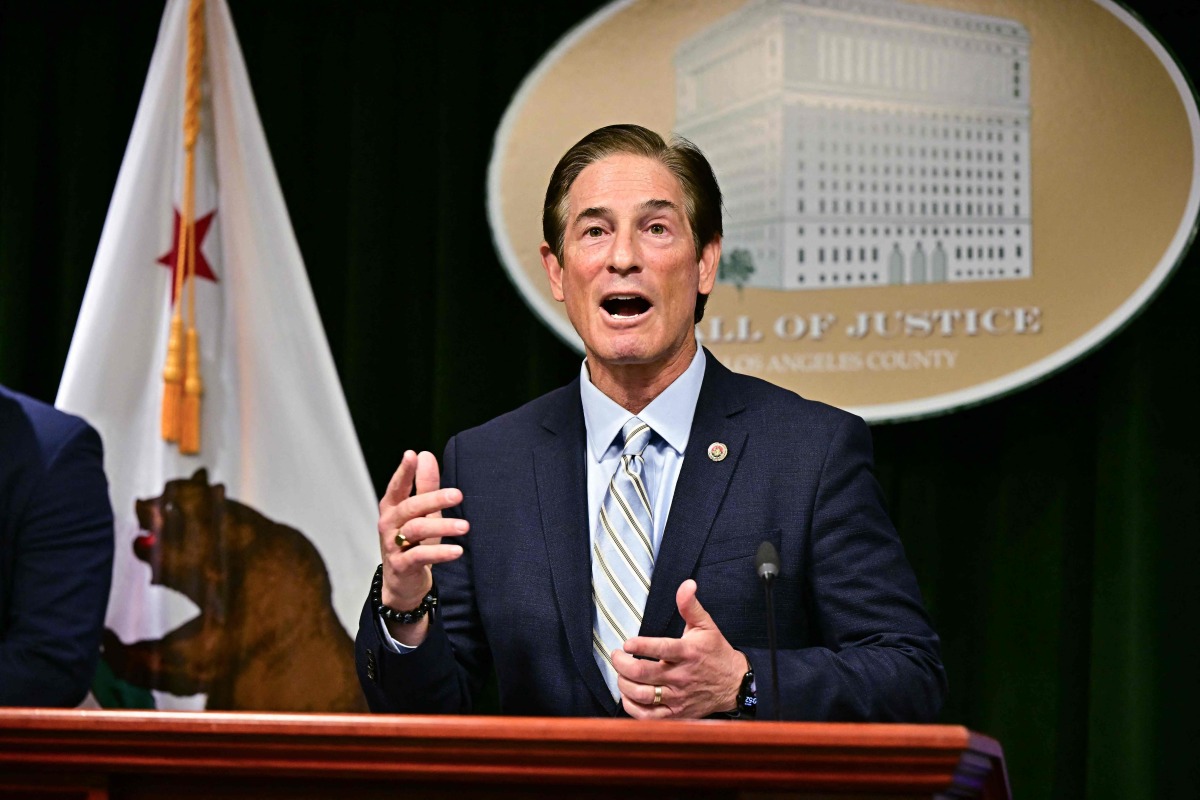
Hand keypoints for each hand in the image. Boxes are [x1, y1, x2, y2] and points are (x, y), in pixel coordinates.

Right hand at [377, 450, 467, 639]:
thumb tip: (426, 455)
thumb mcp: (422, 513)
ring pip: (415, 530)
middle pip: (410, 507)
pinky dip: (440, 553)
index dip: (404, 472)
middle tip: (458, 495)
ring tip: (465, 526)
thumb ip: (425, 485)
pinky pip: (420, 556)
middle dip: (433, 499)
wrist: (403, 583)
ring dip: (442, 526)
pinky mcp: (401, 565)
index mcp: (392, 508)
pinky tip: (457, 550)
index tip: (411, 455)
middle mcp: (389, 524)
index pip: (397, 486)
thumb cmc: (413, 542)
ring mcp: (392, 545)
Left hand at [612, 579, 745, 718]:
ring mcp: (677, 697)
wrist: (734, 684)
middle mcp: (680, 677)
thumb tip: (686, 584)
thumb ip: (690, 605)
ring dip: (624, 683)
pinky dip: (631, 706)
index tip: (627, 643)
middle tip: (617, 655)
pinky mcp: (675, 713)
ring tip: (621, 673)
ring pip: (641, 695)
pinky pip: (647, 716)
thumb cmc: (715, 653)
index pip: (660, 649)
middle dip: (622, 664)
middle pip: (642, 673)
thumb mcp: (706, 625)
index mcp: (687, 653)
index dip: (640, 646)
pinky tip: (628, 694)